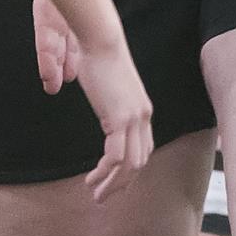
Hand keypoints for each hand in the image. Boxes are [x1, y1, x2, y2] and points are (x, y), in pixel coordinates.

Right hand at [75, 31, 154, 201]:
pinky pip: (116, 157)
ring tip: (95, 193)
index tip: (111, 179)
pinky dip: (105, 172)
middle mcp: (143, 117)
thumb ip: (110, 100)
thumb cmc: (98, 56)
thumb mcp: (108, 85)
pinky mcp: (121, 118)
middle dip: (122, 183)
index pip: (142, 149)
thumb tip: (102, 104)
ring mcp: (135, 119)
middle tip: (103, 195)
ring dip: (113, 184)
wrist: (101, 40)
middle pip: (139, 162)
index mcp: (142, 110)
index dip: (129, 169)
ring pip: (130, 165)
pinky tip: (92, 178)